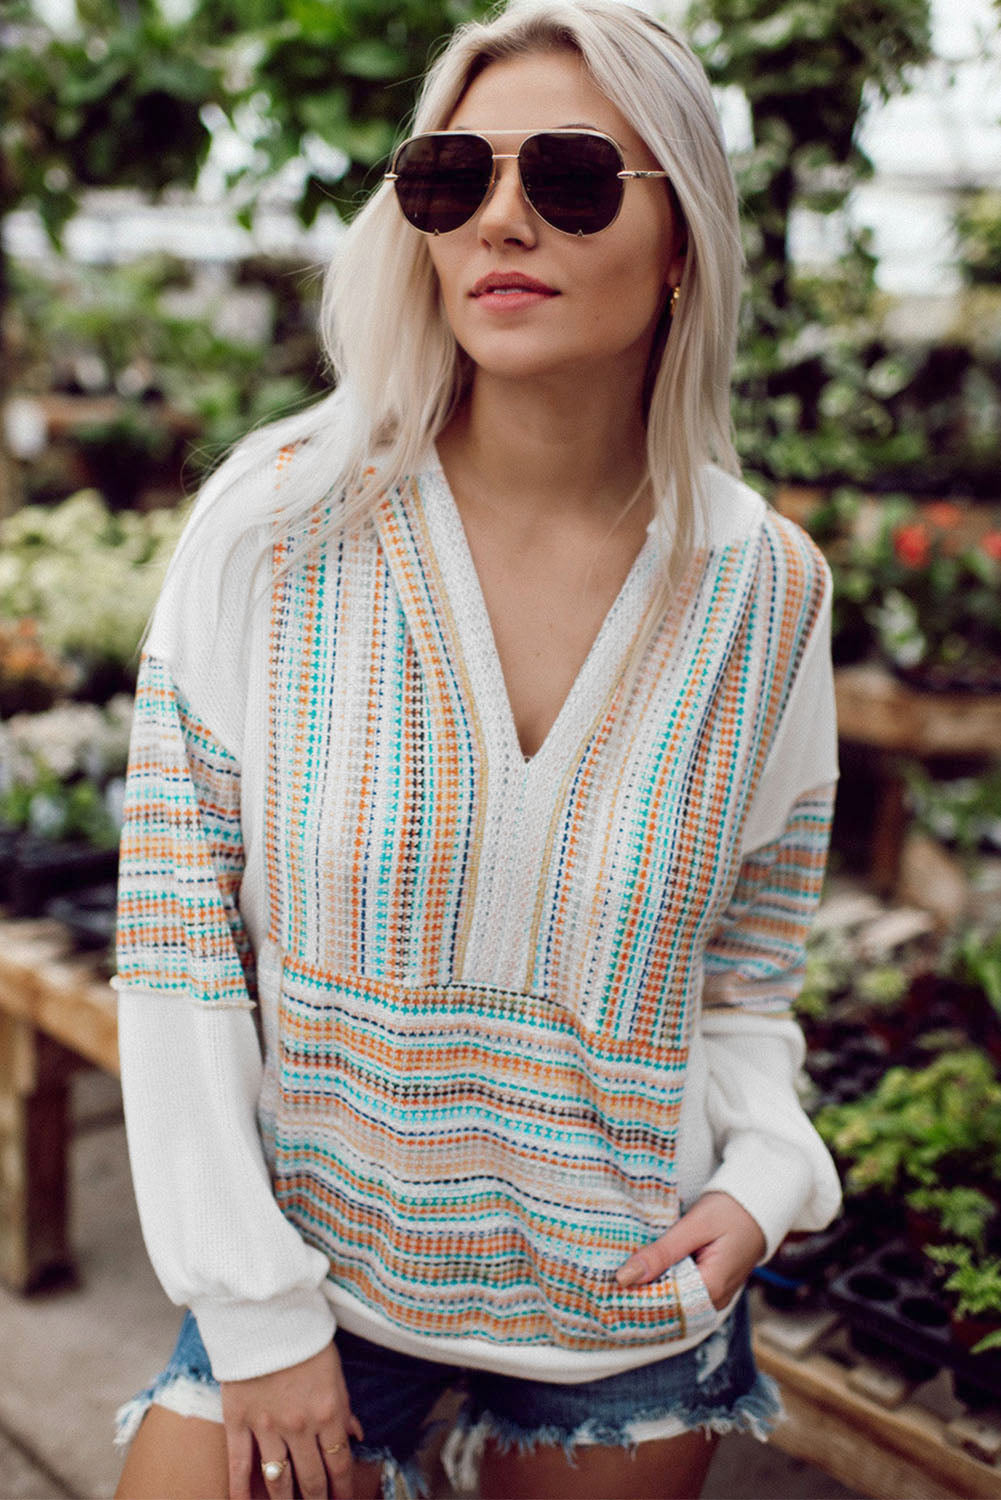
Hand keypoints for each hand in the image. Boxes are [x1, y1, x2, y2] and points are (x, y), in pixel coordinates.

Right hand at [222, 1341, 364, 1499]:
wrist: (266, 1315)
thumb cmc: (305, 1338)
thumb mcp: (335, 1370)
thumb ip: (344, 1407)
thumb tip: (356, 1435)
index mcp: (328, 1412)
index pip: (339, 1465)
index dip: (343, 1490)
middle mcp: (300, 1426)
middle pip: (311, 1479)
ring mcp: (267, 1426)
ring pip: (278, 1479)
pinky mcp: (238, 1420)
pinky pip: (239, 1463)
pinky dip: (240, 1489)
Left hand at [614, 1191, 765, 1308]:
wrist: (759, 1205)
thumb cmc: (730, 1211)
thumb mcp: (693, 1226)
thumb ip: (661, 1253)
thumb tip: (624, 1278)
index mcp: (712, 1289)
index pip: (666, 1307)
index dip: (636, 1300)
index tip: (608, 1290)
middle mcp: (715, 1301)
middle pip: (669, 1308)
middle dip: (639, 1296)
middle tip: (606, 1284)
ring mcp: (714, 1297)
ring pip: (674, 1302)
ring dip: (650, 1289)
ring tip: (620, 1278)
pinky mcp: (711, 1287)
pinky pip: (682, 1293)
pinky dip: (664, 1283)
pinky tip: (645, 1272)